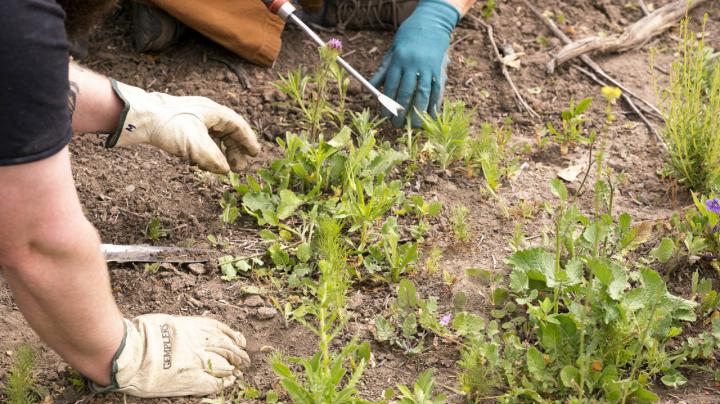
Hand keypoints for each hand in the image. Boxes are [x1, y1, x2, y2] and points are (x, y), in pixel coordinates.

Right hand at [94, 315, 250, 397]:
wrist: (130, 353)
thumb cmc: (142, 335)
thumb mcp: (167, 322)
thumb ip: (183, 327)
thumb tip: (188, 329)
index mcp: (195, 327)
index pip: (222, 331)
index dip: (234, 338)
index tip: (240, 341)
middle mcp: (200, 343)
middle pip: (228, 348)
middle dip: (239, 354)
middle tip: (245, 359)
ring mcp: (197, 362)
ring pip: (225, 365)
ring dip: (235, 368)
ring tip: (240, 371)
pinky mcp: (191, 380)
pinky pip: (214, 382)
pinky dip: (223, 382)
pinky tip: (229, 382)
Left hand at [108, 81, 260, 173]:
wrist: (137, 116)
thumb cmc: (168, 125)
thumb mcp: (195, 145)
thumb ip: (214, 159)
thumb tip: (225, 170)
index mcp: (213, 112)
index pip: (237, 125)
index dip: (247, 141)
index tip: (255, 154)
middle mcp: (205, 113)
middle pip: (227, 131)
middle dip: (234, 150)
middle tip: (238, 168)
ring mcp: (191, 118)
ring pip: (213, 136)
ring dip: (219, 153)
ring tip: (221, 168)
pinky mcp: (179, 125)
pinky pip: (200, 139)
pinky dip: (205, 152)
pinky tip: (200, 163)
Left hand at [369, 0, 459, 127]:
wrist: (431, 23)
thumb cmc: (407, 39)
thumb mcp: (392, 51)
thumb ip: (383, 70)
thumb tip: (369, 87)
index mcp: (399, 60)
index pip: (391, 86)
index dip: (387, 103)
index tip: (385, 116)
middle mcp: (413, 64)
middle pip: (406, 92)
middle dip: (401, 111)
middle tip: (397, 125)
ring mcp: (428, 68)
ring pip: (423, 94)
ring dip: (419, 112)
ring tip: (414, 126)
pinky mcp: (440, 70)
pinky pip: (438, 91)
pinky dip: (435, 105)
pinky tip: (431, 116)